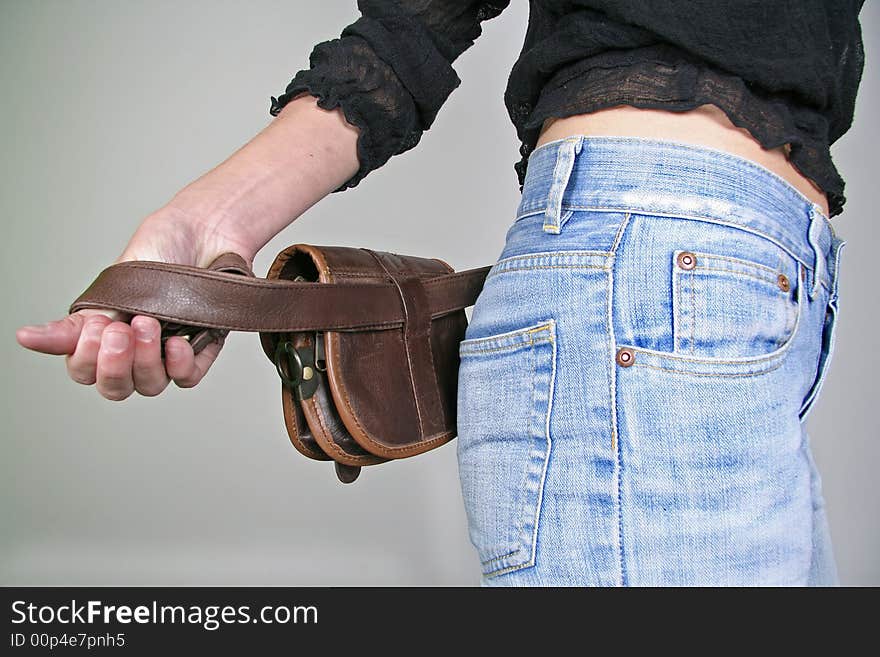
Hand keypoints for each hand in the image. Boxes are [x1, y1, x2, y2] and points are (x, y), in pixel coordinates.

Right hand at [16, 207, 254, 399]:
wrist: (204, 232)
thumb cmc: (157, 254)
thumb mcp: (109, 289)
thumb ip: (75, 322)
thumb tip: (26, 338)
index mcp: (106, 338)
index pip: (86, 371)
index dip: (86, 358)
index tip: (96, 326)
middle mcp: (135, 352)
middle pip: (116, 387)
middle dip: (114, 364)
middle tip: (120, 331)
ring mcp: (168, 354)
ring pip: (151, 385)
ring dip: (146, 360)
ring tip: (149, 324)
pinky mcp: (202, 350)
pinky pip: (187, 378)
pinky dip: (180, 365)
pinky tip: (177, 342)